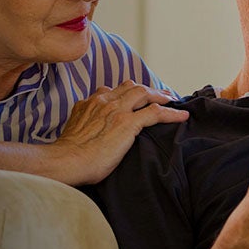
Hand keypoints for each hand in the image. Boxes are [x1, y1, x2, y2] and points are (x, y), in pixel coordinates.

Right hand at [51, 81, 187, 184]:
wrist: (66, 161)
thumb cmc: (67, 156)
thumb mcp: (74, 131)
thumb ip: (86, 124)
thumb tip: (93, 133)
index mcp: (90, 102)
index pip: (113, 90)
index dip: (127, 93)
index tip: (135, 98)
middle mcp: (103, 100)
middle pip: (131, 87)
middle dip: (147, 90)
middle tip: (160, 96)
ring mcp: (117, 110)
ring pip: (144, 93)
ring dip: (161, 96)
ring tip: (173, 101)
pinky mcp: (128, 123)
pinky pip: (155, 112)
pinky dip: (171, 113)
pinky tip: (182, 116)